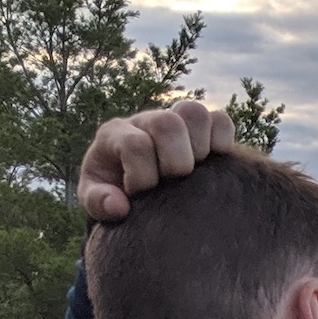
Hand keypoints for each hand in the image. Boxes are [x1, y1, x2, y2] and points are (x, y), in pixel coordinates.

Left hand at [77, 100, 234, 220]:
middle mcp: (146, 121)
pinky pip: (221, 121)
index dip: (143, 176)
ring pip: (196, 112)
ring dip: (200, 147)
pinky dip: (222, 142)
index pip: (136, 144)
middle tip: (172, 183)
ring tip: (194, 172)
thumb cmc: (115, 196)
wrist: (133, 190)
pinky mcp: (202, 129)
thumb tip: (119, 205)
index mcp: (115, 134)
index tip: (140, 195)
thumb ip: (97, 203)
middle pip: (168, 122)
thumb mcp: (95, 203)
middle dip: (176, 161)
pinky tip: (212, 166)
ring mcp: (175, 121)